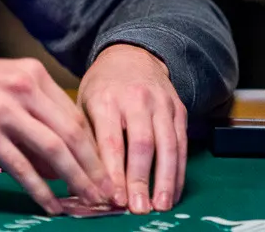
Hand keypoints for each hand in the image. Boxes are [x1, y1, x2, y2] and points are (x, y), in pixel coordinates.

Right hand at [0, 57, 114, 214]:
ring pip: (55, 150)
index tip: (106, 172)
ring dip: (77, 181)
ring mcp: (4, 109)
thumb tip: (61, 166)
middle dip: (95, 168)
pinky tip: (51, 207)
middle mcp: (23, 87)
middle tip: (108, 194)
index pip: (75, 115)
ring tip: (89, 203)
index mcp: (31, 73)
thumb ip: (33, 120)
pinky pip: (22, 168)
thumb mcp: (2, 90)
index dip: (95, 148)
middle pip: (73, 133)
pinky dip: (41, 191)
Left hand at [78, 44, 186, 214]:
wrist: (131, 55)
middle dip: (141, 180)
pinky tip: (173, 191)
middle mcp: (135, 99)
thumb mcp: (83, 104)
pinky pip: (182, 144)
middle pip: (142, 144)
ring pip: (168, 145)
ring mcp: (160, 103)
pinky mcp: (178, 109)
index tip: (114, 198)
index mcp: (105, 98)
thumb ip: (85, 139)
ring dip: (166, 180)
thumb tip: (82, 179)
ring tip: (161, 206)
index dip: (114, 172)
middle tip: (138, 208)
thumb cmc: (102, 88)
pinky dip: (179, 170)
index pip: (111, 139)